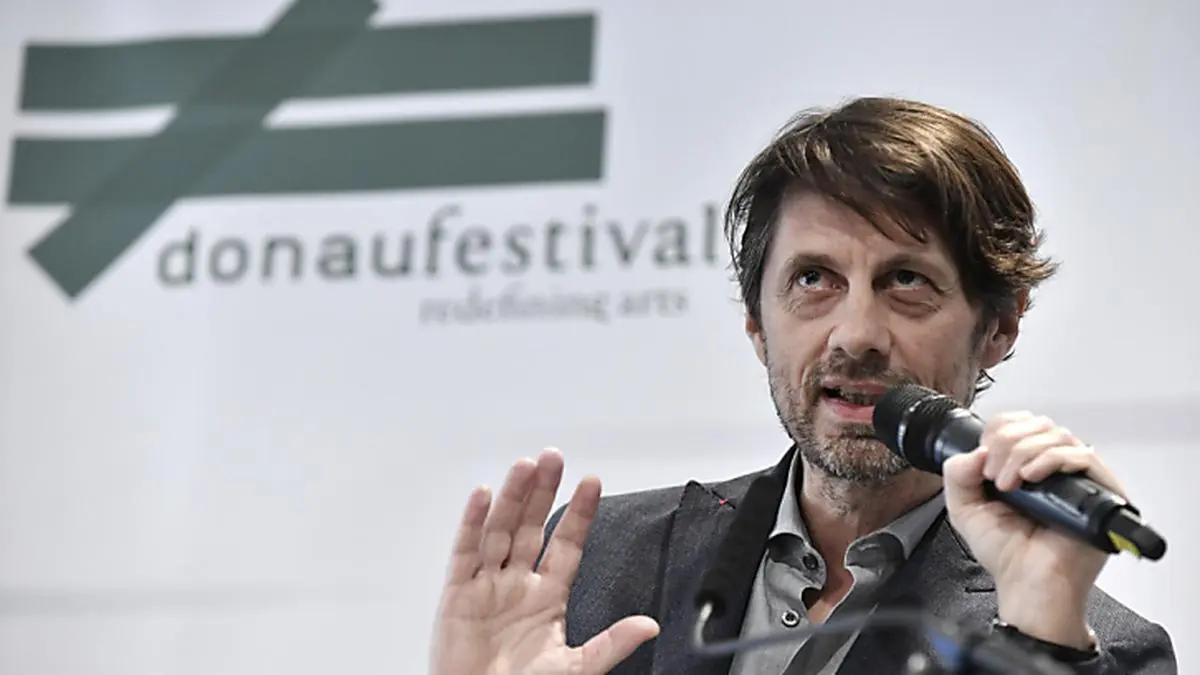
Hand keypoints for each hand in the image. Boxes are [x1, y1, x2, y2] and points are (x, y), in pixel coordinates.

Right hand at [429, 448, 659, 674]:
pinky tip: (482, 496)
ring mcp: (487, 586)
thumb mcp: (576, 668)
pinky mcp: (457, 595)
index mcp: (547, 597)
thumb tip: (648, 626)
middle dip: (543, 491)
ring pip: (500, 530)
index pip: (566, 544)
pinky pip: (465, 552)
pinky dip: (472, 523)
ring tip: (526, 466)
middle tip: (553, 458)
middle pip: (531, 526)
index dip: (580, 513)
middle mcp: (517, 584)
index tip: (592, 482)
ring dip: (512, 497)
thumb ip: (611, 643)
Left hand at [942, 412, 1125, 649]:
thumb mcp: (965, 508)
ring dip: (1023, 453)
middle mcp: (1053, 468)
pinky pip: (1082, 455)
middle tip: (994, 477)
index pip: (1019, 423)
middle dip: (1007, 443)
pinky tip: (1031, 479)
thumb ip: (957, 473)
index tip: (984, 458)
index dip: (998, 430)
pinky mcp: (1100, 492)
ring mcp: (1077, 478)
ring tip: (1009, 484)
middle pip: (1037, 424)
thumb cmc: (1006, 553)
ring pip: (1057, 435)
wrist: (1028, 585)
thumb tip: (977, 450)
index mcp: (1025, 465)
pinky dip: (1050, 460)